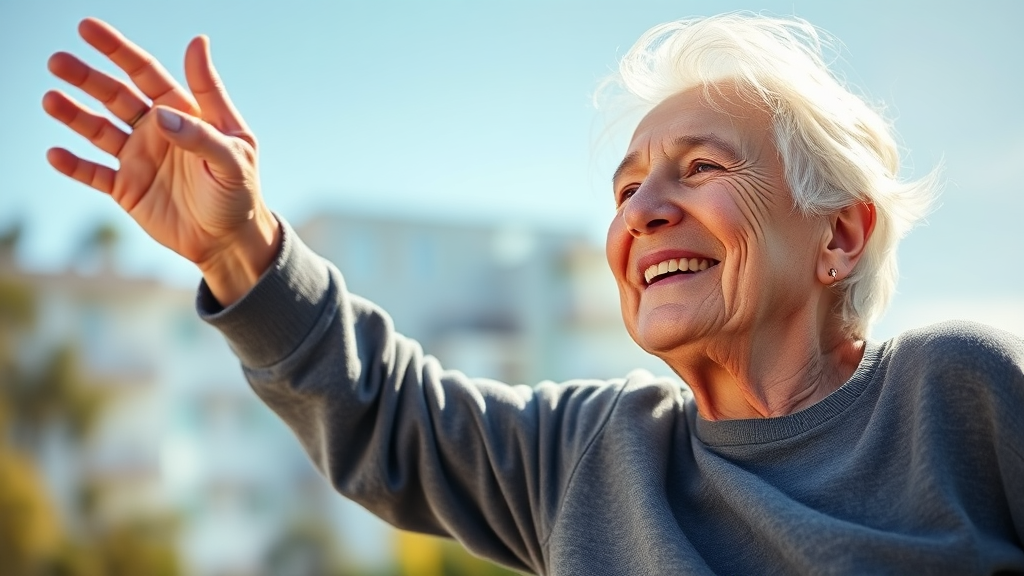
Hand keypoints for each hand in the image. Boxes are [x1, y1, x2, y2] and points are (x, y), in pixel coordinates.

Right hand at [43, 18, 279, 305]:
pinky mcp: (127, 188)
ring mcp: (139, 158)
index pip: (147, 73)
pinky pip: (94, 173)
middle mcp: (157, 130)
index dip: (119, 50)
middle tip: (58, 61)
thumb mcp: (234, 158)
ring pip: (98, 129)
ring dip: (74, 114)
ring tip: (51, 100)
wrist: (229, 240)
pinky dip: (74, 165)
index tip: (88, 28)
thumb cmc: (240, 193)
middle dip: (87, 77)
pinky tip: (55, 154)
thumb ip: (203, 132)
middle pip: (116, 95)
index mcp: (185, 112)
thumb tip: (164, 109)